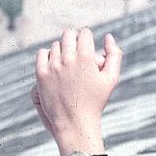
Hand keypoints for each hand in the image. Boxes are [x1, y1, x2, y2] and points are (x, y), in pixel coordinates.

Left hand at [34, 28, 122, 149]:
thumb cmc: (96, 101)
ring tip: (67, 60)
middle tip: (76, 48)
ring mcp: (53, 66)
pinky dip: (47, 55)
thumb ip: (114, 55)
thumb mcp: (111, 79)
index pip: (84, 33)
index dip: (87, 37)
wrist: (75, 122)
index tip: (86, 45)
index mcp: (86, 57)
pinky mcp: (41, 74)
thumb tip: (108, 36)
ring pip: (56, 45)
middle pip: (69, 34)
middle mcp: (68, 59)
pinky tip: (54, 63)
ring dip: (62, 49)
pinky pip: (42, 54)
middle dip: (74, 39)